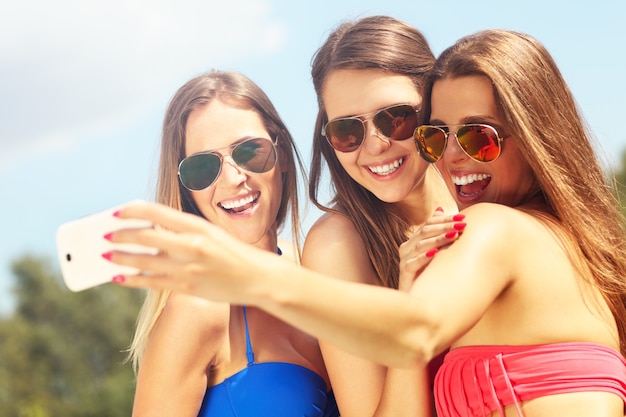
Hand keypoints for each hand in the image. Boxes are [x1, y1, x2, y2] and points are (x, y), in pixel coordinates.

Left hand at [102, 202, 270, 303]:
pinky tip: (119, 277)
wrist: (258, 278)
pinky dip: (133, 280)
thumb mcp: (211, 233)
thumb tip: (149, 231)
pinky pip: (152, 283)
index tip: (118, 212)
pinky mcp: (188, 288)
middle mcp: (192, 245)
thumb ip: (183, 231)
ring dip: (121, 258)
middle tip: (105, 235)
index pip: (157, 213)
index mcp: (198, 226)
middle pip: (145, 237)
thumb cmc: (233, 253)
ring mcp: (189, 268)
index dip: (133, 211)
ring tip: (106, 256)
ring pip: (144, 262)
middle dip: (121, 236)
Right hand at [398, 208, 465, 291]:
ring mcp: (404, 260)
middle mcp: (406, 248)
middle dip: (445, 227)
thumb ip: (437, 231)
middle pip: (425, 232)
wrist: (419, 300)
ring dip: (438, 239)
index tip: (463, 218)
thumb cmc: (429, 274)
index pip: (428, 224)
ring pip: (420, 245)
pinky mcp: (404, 273)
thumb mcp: (435, 250)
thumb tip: (441, 208)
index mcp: (413, 240)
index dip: (445, 220)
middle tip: (462, 224)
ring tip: (453, 235)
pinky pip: (413, 263)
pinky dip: (424, 257)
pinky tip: (435, 254)